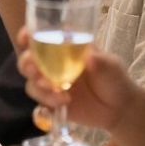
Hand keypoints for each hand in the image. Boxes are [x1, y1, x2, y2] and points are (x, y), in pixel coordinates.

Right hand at [18, 27, 141, 131]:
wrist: (119, 109)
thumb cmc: (114, 79)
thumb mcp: (112, 66)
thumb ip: (100, 61)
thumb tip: (89, 57)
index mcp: (63, 47)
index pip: (39, 36)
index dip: (27, 35)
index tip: (25, 38)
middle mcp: (52, 63)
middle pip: (27, 59)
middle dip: (26, 63)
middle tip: (35, 69)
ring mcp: (50, 83)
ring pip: (30, 80)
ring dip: (37, 84)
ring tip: (55, 89)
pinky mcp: (51, 101)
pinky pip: (39, 100)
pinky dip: (47, 100)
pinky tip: (64, 101)